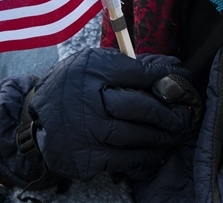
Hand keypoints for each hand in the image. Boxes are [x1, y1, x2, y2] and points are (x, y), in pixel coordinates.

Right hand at [0, 48, 193, 186]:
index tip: (182, 79)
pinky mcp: (87, 158)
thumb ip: (131, 65)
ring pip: (136, 135)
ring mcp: (87, 132)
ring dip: (162, 135)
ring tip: (175, 131)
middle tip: (185, 113)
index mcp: (92, 71)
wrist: (37, 119)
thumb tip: (172, 68)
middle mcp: (88, 101)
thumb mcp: (95, 64)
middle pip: (140, 106)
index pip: (138, 72)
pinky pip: (125, 159)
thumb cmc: (75, 86)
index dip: (165, 76)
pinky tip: (158, 150)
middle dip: (168, 110)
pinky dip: (146, 156)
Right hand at [132, 47, 222, 202]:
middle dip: (179, 84)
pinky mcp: (143, 174)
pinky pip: (133, 148)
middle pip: (182, 109)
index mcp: (212, 149)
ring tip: (147, 76)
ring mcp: (165, 160)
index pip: (216, 108)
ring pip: (156, 121)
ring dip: (150, 101)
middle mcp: (189, 149)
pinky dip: (126, 130)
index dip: (220, 81)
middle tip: (174, 57)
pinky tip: (120, 108)